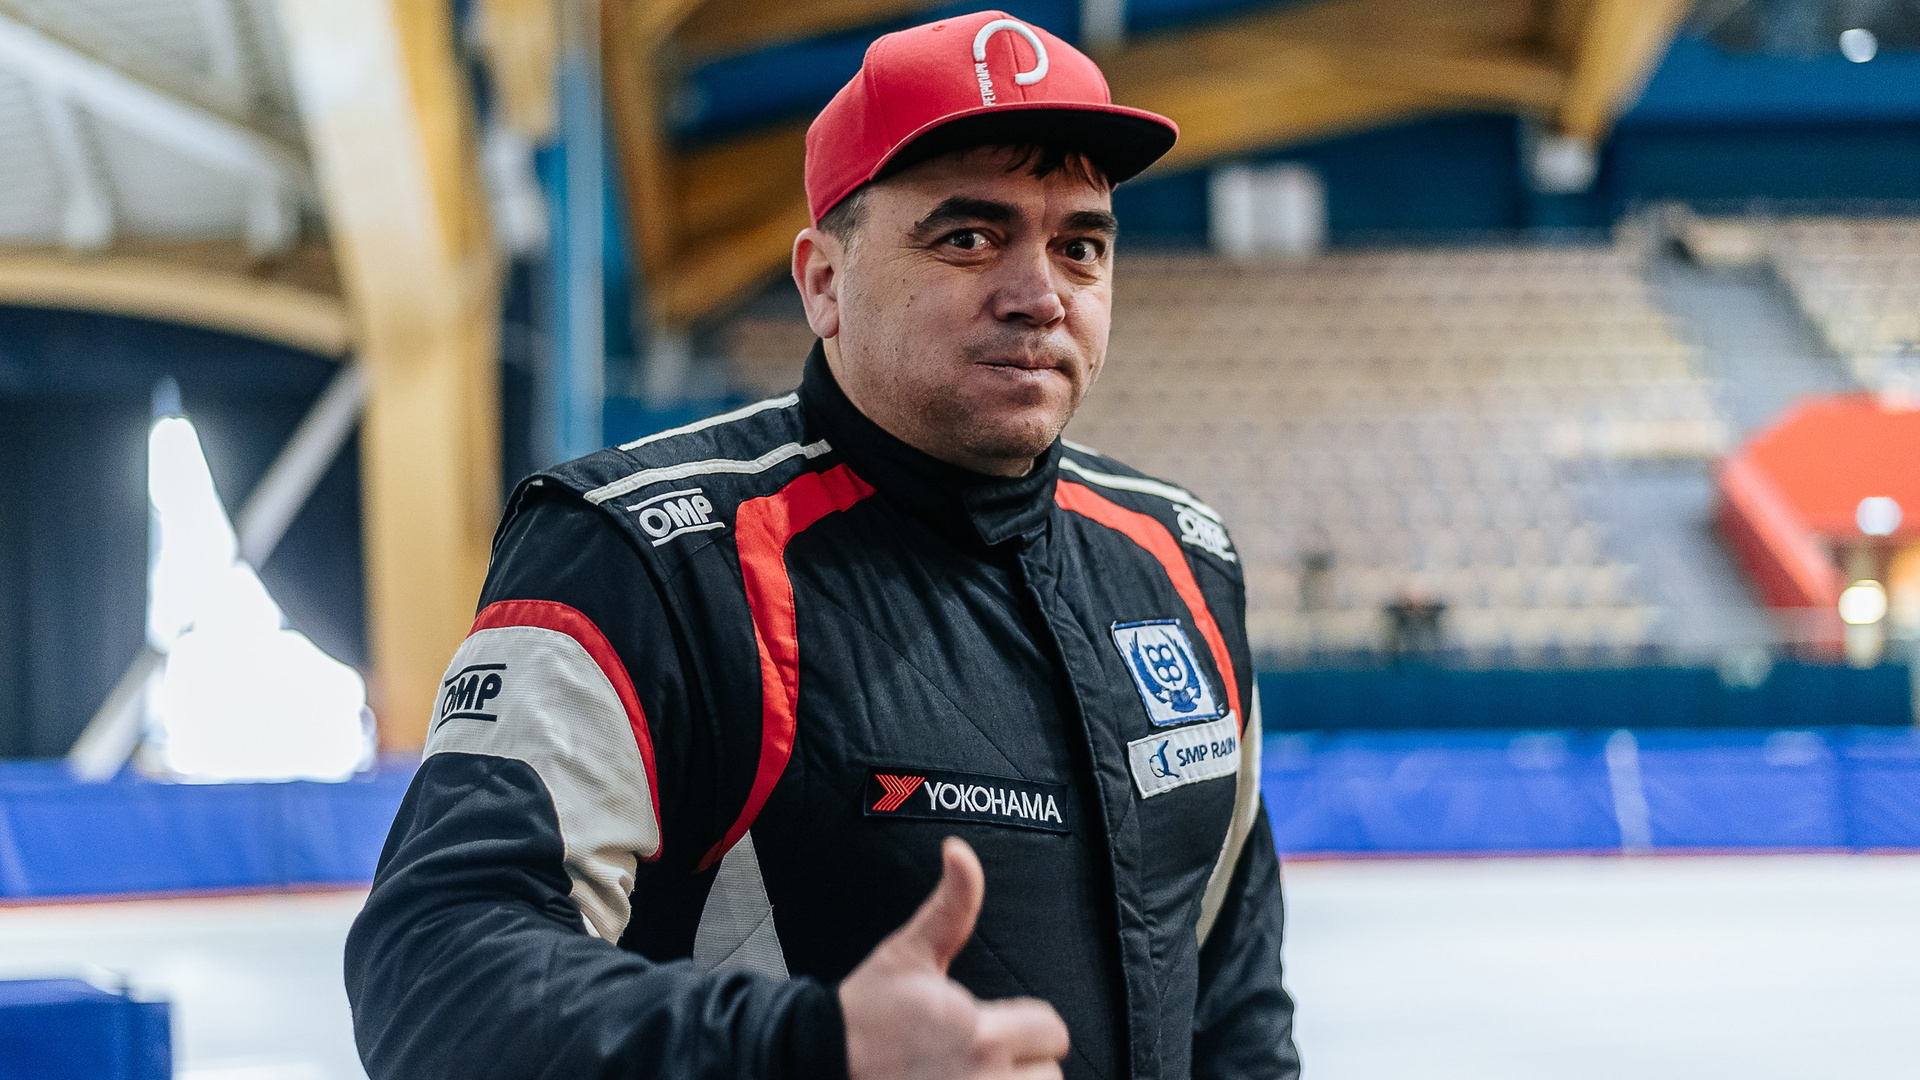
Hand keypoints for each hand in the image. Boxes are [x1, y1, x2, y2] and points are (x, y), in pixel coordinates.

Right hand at [839, 837, 1070, 1079]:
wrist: (819, 1063)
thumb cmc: (865, 1012)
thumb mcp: (908, 954)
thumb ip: (951, 906)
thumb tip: (961, 853)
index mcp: (980, 1033)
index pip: (1052, 1032)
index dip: (1031, 1026)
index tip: (998, 1028)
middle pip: (1050, 1076)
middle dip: (1025, 1065)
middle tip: (985, 1058)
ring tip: (976, 1078)